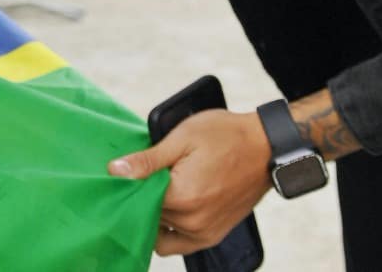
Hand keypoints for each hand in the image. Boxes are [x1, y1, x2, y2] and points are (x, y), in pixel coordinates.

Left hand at [109, 109, 271, 256]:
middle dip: (143, 197)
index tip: (131, 171)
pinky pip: (180, 243)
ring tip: (166, 187)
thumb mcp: (183, 138)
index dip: (129, 185)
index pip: (136, 201)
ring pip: (161, 232)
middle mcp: (192, 223)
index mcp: (182, 198)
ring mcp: (204, 233)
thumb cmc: (226, 136)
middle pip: (148, 217)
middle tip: (152, 173)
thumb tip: (114, 171)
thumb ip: (148, 160)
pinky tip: (175, 204)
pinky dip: (171, 229)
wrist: (266, 148)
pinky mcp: (214, 236)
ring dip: (157, 214)